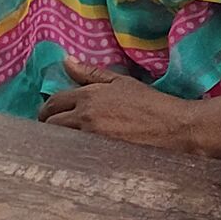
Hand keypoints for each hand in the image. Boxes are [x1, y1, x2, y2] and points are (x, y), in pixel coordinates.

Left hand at [37, 61, 205, 152]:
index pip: (54, 102)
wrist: (174, 127)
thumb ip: (90, 73)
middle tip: (52, 131)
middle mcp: (86, 117)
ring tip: (62, 145)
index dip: (46, 109)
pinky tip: (76, 157)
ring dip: (58, 142)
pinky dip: (72, 156)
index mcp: (89, 97)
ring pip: (61, 142)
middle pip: (52, 123)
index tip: (47, 115)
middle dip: (48, 126)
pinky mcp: (102, 157)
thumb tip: (66, 61)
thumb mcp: (120, 82)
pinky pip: (76, 157)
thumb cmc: (149, 103)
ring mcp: (93, 139)